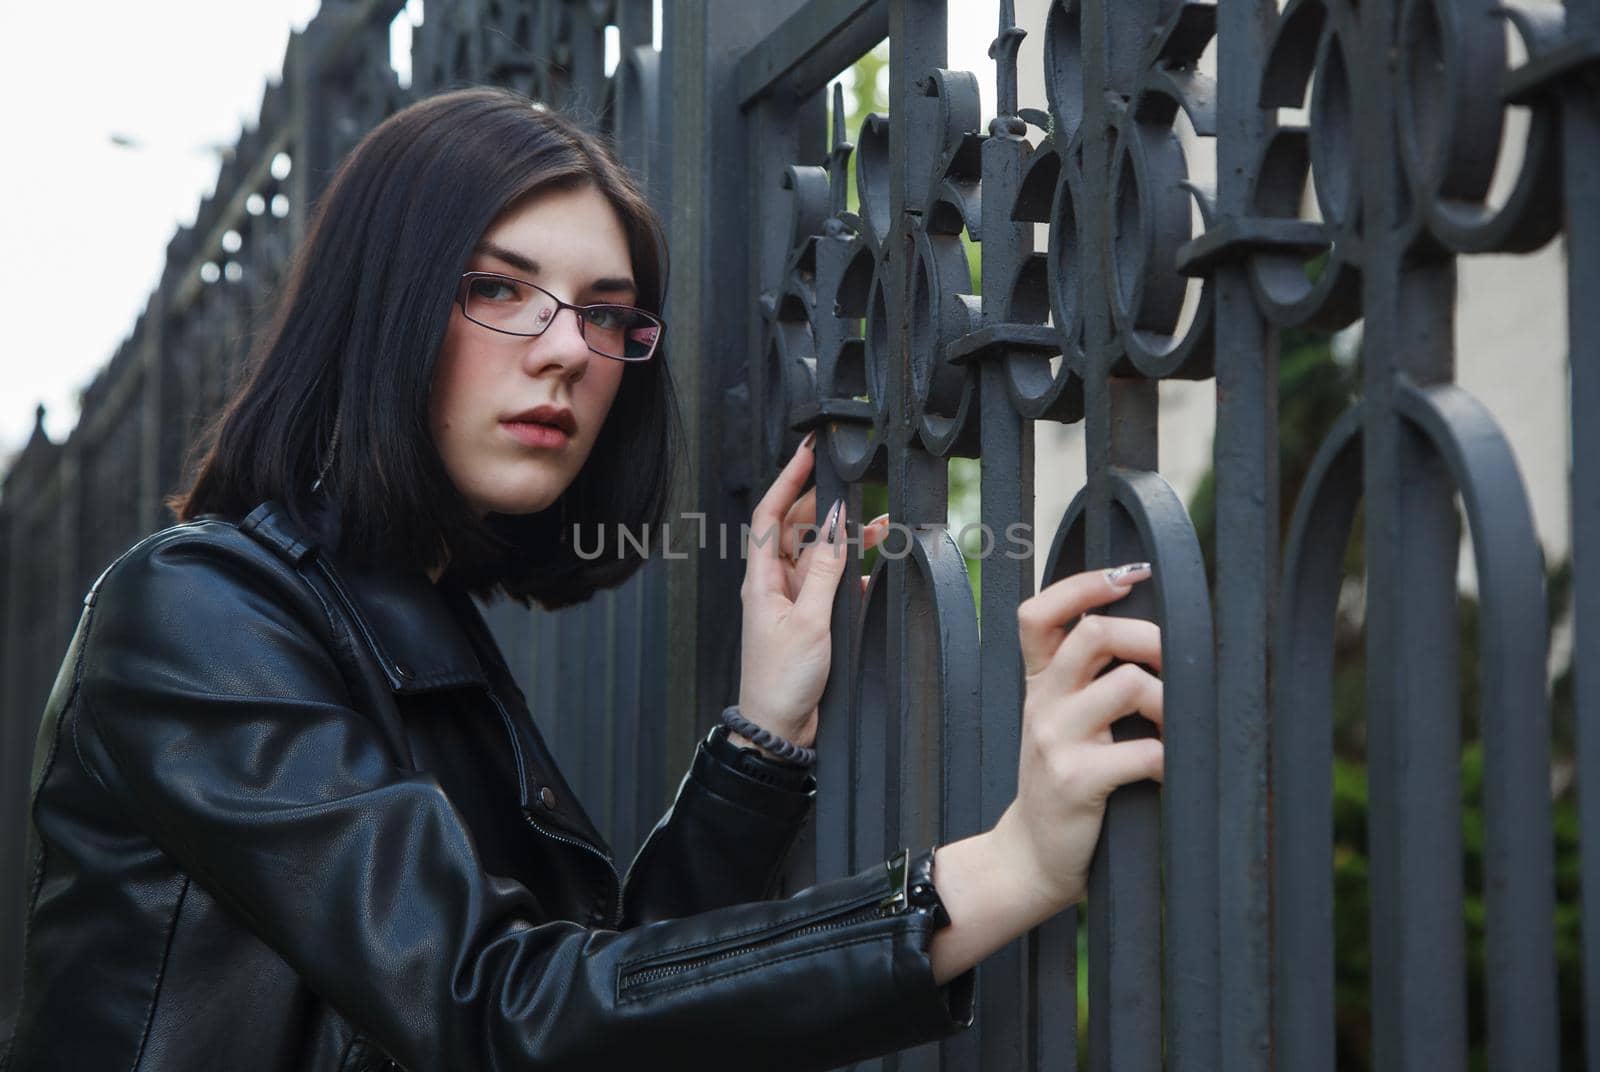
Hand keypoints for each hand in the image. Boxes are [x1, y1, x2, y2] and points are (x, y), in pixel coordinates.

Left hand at [735, 433, 890, 754]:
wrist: (779, 728)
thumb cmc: (781, 680)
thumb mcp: (810, 620)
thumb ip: (826, 570)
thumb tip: (836, 523)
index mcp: (762, 579)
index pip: (770, 515)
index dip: (787, 481)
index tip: (807, 454)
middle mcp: (775, 584)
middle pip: (796, 529)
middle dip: (823, 504)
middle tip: (852, 482)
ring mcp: (793, 600)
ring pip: (820, 555)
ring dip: (845, 539)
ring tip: (879, 525)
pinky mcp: (811, 618)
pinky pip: (832, 583)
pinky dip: (852, 572)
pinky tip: (873, 568)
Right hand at [989, 563, 1163, 909]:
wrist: (1029, 858)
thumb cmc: (1063, 787)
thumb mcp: (1058, 724)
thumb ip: (1085, 682)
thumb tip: (1155, 640)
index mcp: (1038, 684)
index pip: (1040, 613)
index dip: (1083, 583)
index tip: (1132, 574)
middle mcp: (1041, 704)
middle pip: (1095, 634)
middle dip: (1151, 638)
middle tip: (1179, 665)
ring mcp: (1054, 740)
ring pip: (1128, 685)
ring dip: (1172, 704)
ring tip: (1183, 730)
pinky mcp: (1076, 780)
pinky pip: (1144, 751)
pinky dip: (1174, 760)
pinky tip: (1176, 774)